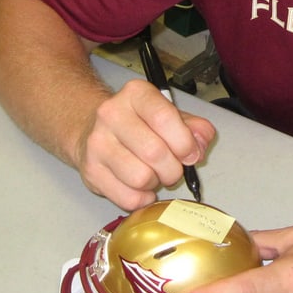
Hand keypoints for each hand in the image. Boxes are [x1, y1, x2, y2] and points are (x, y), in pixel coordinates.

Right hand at [73, 79, 214, 209]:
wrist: (91, 129)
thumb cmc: (138, 123)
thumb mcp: (169, 114)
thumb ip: (193, 127)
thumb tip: (201, 142)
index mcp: (136, 94)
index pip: (164, 117)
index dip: (184, 142)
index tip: (191, 154)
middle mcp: (112, 114)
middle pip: (154, 152)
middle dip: (173, 169)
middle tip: (172, 168)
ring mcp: (97, 143)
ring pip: (141, 178)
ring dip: (156, 183)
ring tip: (153, 174)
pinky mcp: (90, 170)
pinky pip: (128, 198)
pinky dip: (142, 198)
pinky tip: (141, 187)